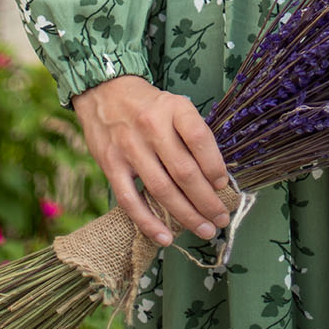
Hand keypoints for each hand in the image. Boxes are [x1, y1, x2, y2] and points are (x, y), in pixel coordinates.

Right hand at [72, 76, 229, 247]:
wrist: (105, 92)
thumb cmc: (149, 105)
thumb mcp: (175, 106)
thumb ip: (191, 135)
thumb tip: (215, 176)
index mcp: (174, 108)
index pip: (200, 138)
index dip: (215, 165)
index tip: (224, 184)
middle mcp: (152, 126)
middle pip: (184, 171)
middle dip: (207, 200)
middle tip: (221, 218)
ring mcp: (130, 147)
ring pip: (162, 190)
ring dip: (186, 215)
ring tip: (205, 230)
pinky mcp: (111, 164)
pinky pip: (130, 200)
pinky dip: (148, 222)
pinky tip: (166, 237)